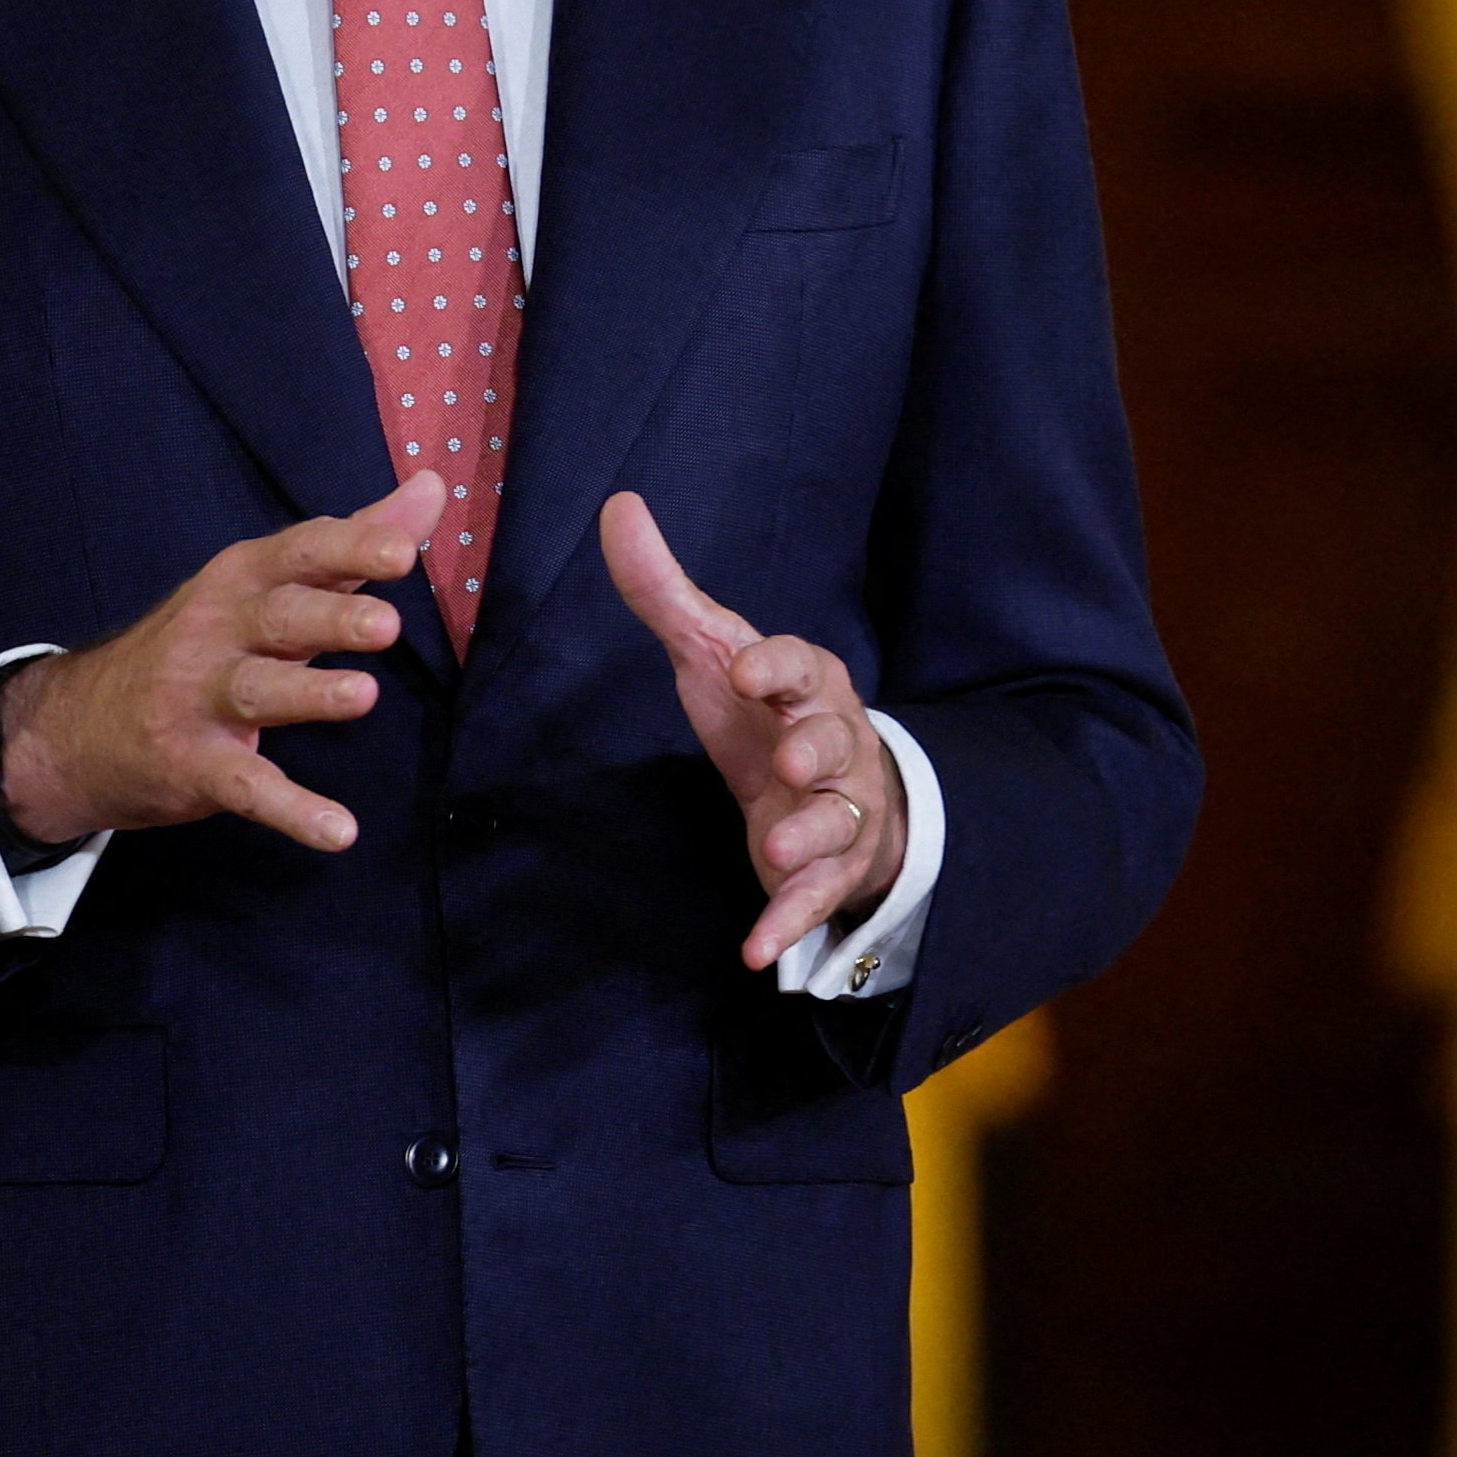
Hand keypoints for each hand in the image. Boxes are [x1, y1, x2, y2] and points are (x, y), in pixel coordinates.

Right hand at [0, 472, 441, 853]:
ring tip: (363, 697)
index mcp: (241, 579)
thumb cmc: (202, 644)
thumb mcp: (265, 585)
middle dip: (331, 617)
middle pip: (279, 617)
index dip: (350, 548)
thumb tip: (432, 487)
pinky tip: (337, 831)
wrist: (78, 726)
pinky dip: (290, 810)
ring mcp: (198, 698)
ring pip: (259, 692)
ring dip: (309, 695)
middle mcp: (218, 630)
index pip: (299, 552)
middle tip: (387, 624)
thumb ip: (351, 544)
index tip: (404, 549)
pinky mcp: (192, 764)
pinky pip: (246, 787)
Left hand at [600, 491, 909, 969]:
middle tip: (787, 757)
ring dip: (810, 833)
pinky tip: (756, 951)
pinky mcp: (831, 870)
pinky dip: (789, 922)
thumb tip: (617, 505)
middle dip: (815, 747)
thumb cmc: (764, 711)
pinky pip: (816, 897)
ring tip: (780, 847)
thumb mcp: (712, 652)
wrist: (827, 790)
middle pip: (834, 740)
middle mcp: (834, 742)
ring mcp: (839, 810)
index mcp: (806, 682)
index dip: (776, 666)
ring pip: (837, 820)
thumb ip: (664, 590)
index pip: (798, 663)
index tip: (746, 669)